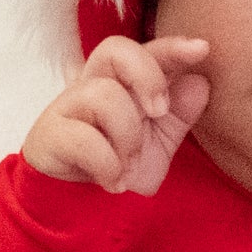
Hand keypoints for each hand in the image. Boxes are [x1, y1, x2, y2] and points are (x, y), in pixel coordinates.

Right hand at [21, 35, 212, 195]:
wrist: (82, 204)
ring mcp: (68, 106)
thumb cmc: (122, 162)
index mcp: (124, 83)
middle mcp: (94, 85)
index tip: (202, 49)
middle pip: (114, 49)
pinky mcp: (49, 134)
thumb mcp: (161, 140)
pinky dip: (108, 165)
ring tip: (128, 165)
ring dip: (127, 138)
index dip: (172, 46)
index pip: (146, 50)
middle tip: (158, 112)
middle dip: (146, 76)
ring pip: (103, 95)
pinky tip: (114, 182)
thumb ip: (181, 112)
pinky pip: (83, 138)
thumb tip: (201, 81)